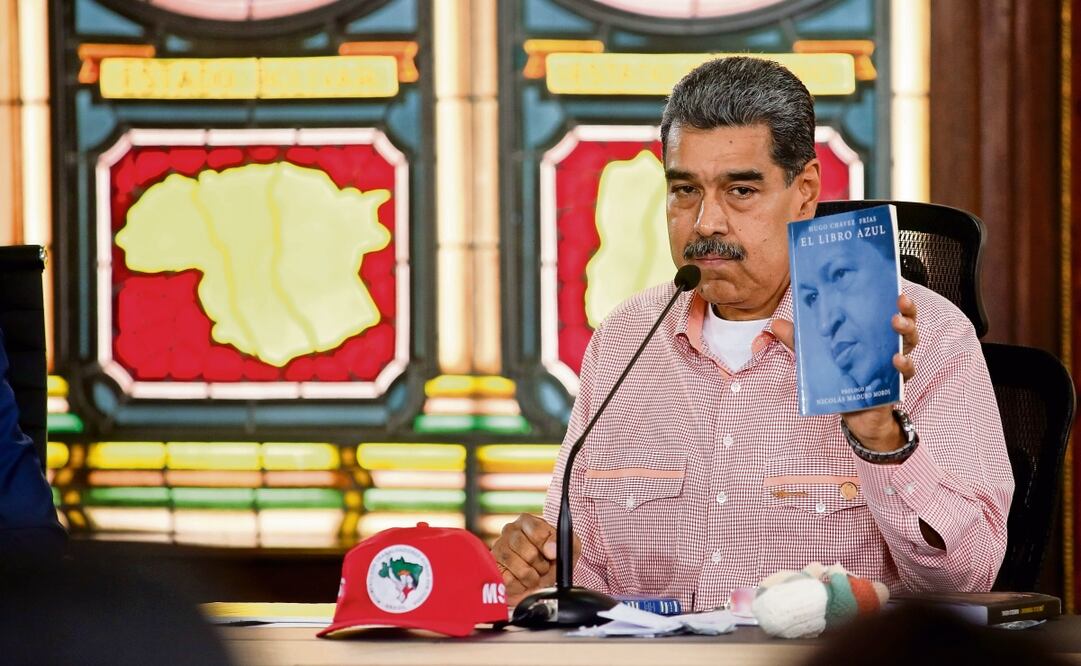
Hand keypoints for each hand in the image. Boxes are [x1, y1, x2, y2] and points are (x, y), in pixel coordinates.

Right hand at [490, 513, 561, 604]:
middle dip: (542, 566)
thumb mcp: (567, 545)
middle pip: (530, 553)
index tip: (552, 556)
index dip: (548, 547)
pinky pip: (510, 582)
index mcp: (527, 521)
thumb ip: (561, 542)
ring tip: (534, 575)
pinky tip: (522, 581)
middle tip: (543, 567)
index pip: (537, 532)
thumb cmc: (552, 558)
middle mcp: (510, 531)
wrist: (540, 577)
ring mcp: (499, 548)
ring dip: (532, 578)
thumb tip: (551, 550)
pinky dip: (521, 586)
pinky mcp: (493, 567)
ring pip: (520, 570)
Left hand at [773, 294, 919, 452]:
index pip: (888, 311)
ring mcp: (895, 363)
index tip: (894, 288)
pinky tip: (895, 359)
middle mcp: (889, 345)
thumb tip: (776, 324)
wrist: (854, 413)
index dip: (895, 299)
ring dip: (906, 331)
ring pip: (909, 343)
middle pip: (906, 323)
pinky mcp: (895, 383)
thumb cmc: (841, 378)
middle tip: (900, 302)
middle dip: (906, 310)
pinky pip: (906, 371)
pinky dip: (904, 364)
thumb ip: (799, 341)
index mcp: (873, 333)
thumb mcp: (818, 356)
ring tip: (896, 323)